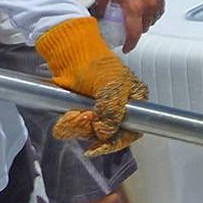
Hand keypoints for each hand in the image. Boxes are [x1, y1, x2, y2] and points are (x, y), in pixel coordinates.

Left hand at [35, 17, 148, 156]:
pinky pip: (74, 129)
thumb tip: (106, 134)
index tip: (99, 145)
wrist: (70, 56)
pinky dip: (68, 124)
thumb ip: (112, 112)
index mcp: (134, 101)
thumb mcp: (111, 86)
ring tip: (73, 112)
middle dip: (91, 131)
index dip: (117, 141)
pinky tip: (68, 113)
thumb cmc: (96, 65)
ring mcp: (98, 112)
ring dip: (78, 126)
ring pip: (88, 134)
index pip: (132, 131)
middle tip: (83, 117)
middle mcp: (118, 109)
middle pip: (107, 136)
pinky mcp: (81, 112)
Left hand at [92, 0, 164, 52]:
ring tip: (135, 20)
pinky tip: (145, 11)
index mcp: (134, 8)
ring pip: (152, 21)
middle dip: (135, 33)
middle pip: (143, 29)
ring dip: (144, 23)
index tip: (126, 49)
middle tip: (127, 31)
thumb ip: (101, 6)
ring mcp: (156, 1)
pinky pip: (158, 11)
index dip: (130, 44)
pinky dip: (152, 15)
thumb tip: (98, 17)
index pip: (134, 33)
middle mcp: (148, 7)